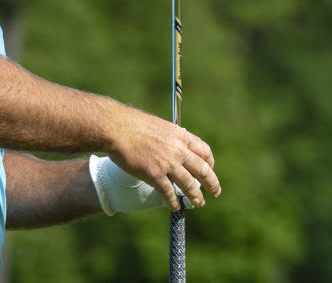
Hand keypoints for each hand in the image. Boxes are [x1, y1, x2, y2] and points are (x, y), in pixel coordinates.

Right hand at [105, 109, 219, 210]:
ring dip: (196, 196)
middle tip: (215, 192)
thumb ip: (170, 137)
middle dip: (211, 183)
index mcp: (180, 135)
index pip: (204, 150)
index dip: (210, 162)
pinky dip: (173, 202)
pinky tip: (175, 207)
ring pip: (189, 184)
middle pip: (202, 170)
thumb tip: (174, 144)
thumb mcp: (159, 125)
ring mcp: (167, 163)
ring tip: (199, 203)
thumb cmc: (133, 124)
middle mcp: (178, 150)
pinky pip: (169, 192)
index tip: (210, 169)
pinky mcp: (154, 175)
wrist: (117, 128)